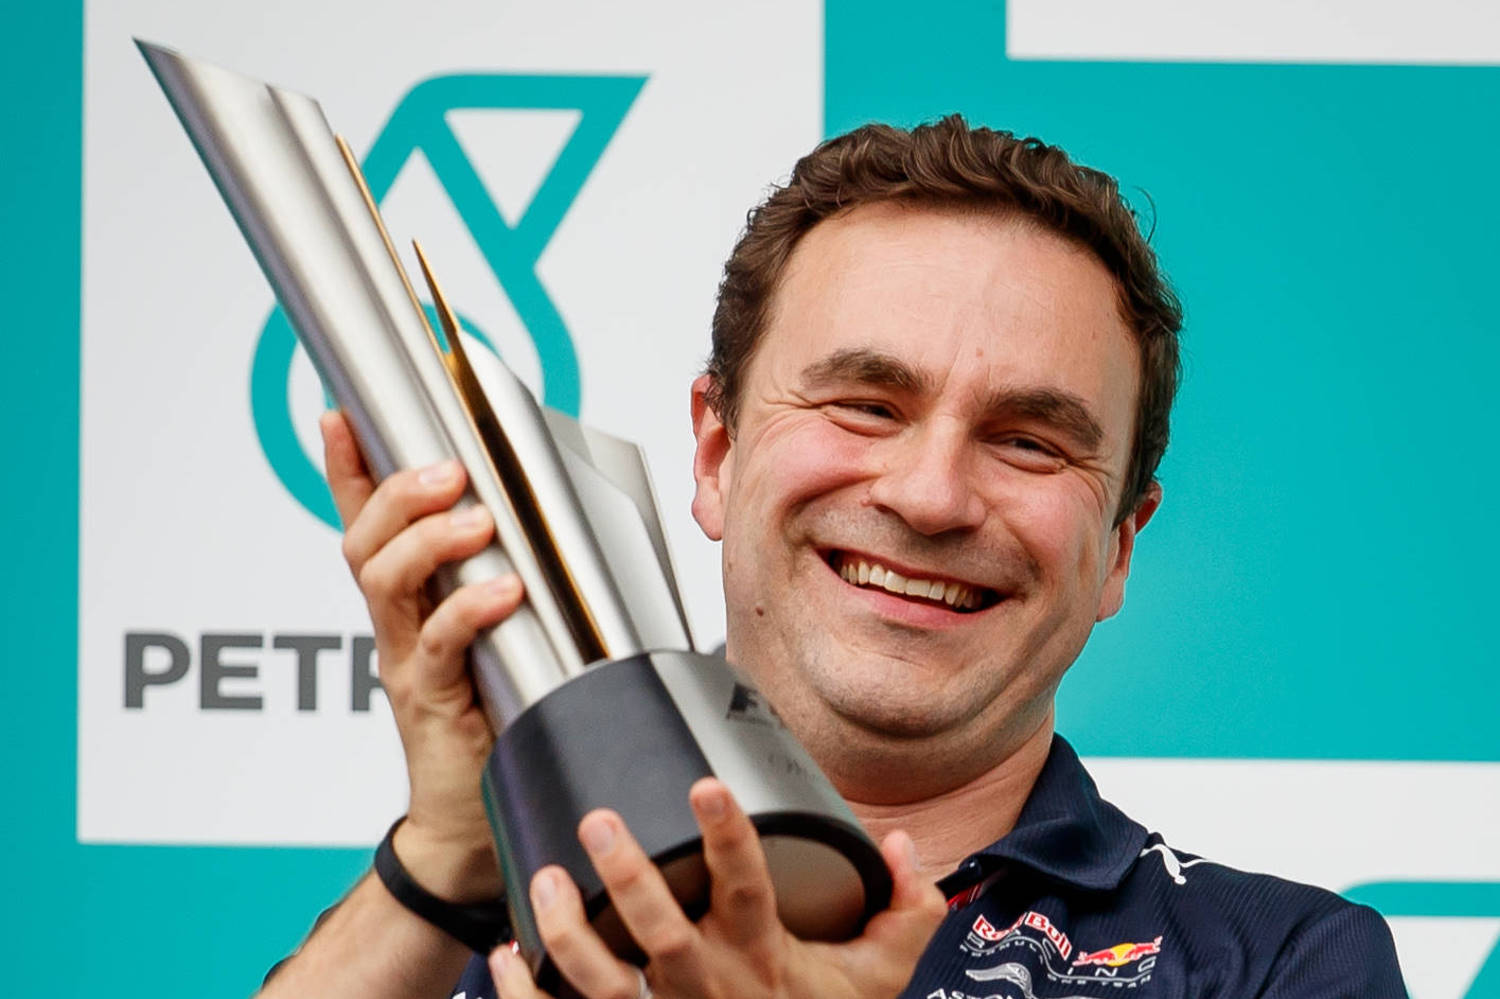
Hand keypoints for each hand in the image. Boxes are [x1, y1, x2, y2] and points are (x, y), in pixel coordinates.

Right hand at [322, 410, 519, 899]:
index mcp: (410, 601)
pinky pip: (439, 647)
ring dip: (429, 541)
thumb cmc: (496, 716)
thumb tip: (553, 522)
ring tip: (477, 519)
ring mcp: (405, 661)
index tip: (341, 415)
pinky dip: (469, 612)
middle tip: (449, 468)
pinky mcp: (430, 701)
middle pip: (365, 542)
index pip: (366, 522)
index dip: (349, 469)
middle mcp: (397, 624)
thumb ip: (509, 580)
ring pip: (387, 583)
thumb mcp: (499, 635)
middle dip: (399, 492)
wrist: (472, 819)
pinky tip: (504, 592)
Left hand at [487, 778, 947, 998]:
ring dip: (569, 938)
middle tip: (599, 820)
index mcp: (765, 960)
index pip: (749, 890)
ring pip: (608, 989)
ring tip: (543, 880)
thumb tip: (905, 846)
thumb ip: (905, 910)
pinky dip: (527, 997)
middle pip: (664, 939)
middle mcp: (712, 990)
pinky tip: (507, 955)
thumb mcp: (880, 976)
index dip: (728, 838)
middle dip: (629, 881)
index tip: (705, 784)